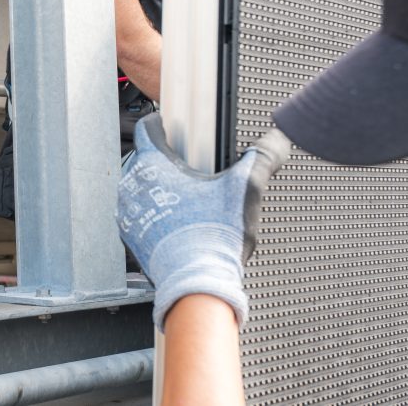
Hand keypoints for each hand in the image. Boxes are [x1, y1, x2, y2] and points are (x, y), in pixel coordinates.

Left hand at [116, 113, 289, 330]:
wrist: (196, 285)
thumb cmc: (213, 238)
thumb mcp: (245, 189)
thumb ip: (263, 157)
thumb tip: (278, 140)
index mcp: (153, 164)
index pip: (148, 128)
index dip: (163, 123)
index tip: (174, 128)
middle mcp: (133, 184)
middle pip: (148, 158)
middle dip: (170, 162)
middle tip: (195, 173)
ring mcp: (129, 211)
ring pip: (144, 187)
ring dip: (163, 190)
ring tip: (191, 202)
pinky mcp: (131, 234)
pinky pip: (143, 213)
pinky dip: (158, 215)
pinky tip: (182, 224)